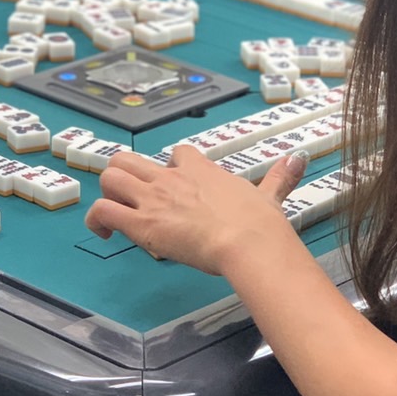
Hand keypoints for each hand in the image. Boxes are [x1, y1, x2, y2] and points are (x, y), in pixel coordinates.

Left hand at [85, 146, 308, 274]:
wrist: (245, 242)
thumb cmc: (258, 223)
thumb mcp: (269, 195)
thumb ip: (279, 177)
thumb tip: (299, 159)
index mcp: (200, 170)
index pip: (176, 153)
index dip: (171, 167)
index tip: (175, 187)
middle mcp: (170, 178)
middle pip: (128, 159)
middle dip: (123, 175)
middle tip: (130, 198)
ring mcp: (153, 199)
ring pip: (109, 177)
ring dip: (107, 194)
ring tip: (113, 214)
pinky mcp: (141, 224)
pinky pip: (103, 211)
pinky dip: (98, 220)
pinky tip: (105, 233)